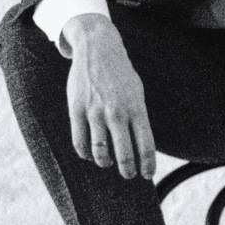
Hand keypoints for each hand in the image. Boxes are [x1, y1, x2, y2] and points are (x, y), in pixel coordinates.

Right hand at [64, 14, 155, 179]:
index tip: (147, 175)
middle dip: (127, 170)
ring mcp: (95, 111)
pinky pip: (79, 142)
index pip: (146, 145)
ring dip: (105, 162)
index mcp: (136, 108)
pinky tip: (90, 154)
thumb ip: (139, 118)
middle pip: (124, 153)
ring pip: (99, 151)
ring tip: (107, 163)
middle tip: (129, 175)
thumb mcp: (137, 93)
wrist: (98, 49)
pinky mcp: (76, 109)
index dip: (147, 165)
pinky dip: (85, 154)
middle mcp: (117, 112)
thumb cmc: (121, 75)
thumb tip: (141, 147)